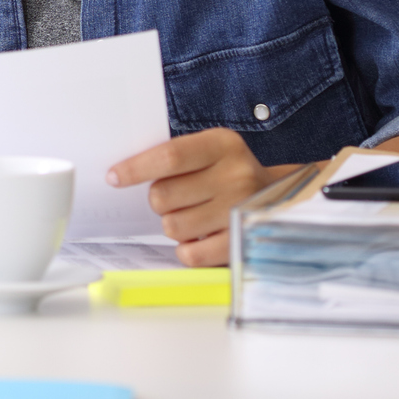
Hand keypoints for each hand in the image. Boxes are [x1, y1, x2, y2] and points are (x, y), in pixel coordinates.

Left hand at [108, 127, 292, 265]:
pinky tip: (197, 238)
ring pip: (173, 226)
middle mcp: (237, 176)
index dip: (135, 169)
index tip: (113, 177)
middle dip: (158, 200)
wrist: (285, 197)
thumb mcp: (209, 150)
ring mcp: (242, 211)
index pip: (169, 157)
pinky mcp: (243, 242)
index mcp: (223, 145)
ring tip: (192, 216)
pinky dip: (186, 249)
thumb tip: (121, 174)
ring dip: (173, 224)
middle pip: (163, 195)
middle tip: (174, 198)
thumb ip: (173, 156)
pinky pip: (191, 253)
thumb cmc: (229, 171)